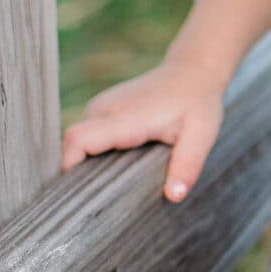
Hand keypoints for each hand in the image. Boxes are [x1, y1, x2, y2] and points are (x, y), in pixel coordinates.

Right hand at [60, 60, 226, 203]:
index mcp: (125, 118)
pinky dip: (93, 153)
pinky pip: (86, 135)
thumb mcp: (201, 135)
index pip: (78, 140)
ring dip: (87, 163)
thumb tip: (174, 196)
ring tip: (110, 183)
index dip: (69, 167)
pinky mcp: (102, 108)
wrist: (193, 71)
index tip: (80, 193)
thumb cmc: (198, 103)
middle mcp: (106, 109)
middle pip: (72, 145)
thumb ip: (187, 165)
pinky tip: (114, 166)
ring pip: (77, 141)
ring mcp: (101, 106)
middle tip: (99, 200)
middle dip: (78, 173)